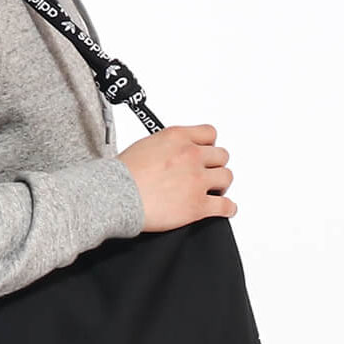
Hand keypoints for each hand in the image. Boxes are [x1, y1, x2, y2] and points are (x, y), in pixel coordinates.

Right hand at [117, 123, 235, 232]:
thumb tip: (170, 154)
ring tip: (216, 190)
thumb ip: (166, 147)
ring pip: (226, 178)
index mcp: (179, 138)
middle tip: (209, 173)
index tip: (206, 152)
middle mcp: (191, 156)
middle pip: (221, 156)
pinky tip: (226, 209)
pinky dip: (227, 208)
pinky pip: (225, 206)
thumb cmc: (122, 175)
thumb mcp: (145, 145)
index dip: (208, 145)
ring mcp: (197, 181)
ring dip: (221, 184)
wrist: (116, 196)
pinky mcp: (198, 206)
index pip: (209, 134)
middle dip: (215, 165)